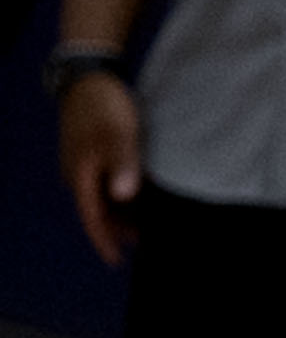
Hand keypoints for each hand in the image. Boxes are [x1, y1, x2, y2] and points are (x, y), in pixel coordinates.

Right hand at [58, 72, 142, 266]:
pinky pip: (109, 181)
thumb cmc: (104, 105)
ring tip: (152, 223)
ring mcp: (87, 164)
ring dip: (124, 211)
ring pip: (105, 196)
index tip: (118, 260)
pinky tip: (145, 193)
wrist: (89, 77)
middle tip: (148, 242)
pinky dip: (125, 192)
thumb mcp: (118, 133)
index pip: (93, 217)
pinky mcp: (96, 153)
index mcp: (82, 176)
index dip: (105, 240)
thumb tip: (124, 196)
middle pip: (99, 211)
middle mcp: (80, 175)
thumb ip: (122, 163)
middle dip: (120, 228)